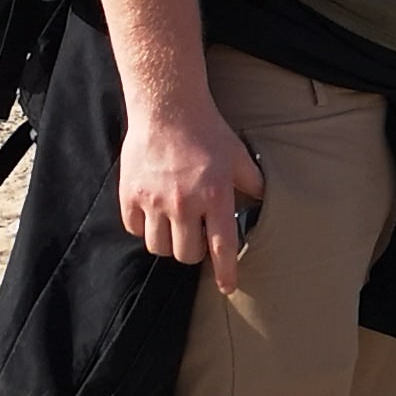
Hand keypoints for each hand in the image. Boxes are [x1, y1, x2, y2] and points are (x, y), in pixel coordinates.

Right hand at [116, 92, 261, 279]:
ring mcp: (154, 200)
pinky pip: (135, 230)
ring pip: (159, 247)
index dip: (225, 271)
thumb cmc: (208, 132)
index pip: (222, 245)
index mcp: (215, 195)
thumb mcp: (239, 157)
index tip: (227, 287)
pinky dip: (144, 229)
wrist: (168, 109)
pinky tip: (154, 215)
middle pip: (186, 254)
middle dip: (194, 252)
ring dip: (169, 243)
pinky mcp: (130, 194)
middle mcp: (184, 203)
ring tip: (176, 227)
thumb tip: (265, 205)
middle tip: (197, 236)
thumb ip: (253, 184)